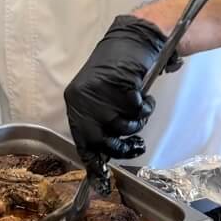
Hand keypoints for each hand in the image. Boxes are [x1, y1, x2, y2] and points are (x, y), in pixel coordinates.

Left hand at [64, 15, 173, 166]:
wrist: (134, 39)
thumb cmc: (118, 69)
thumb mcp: (100, 98)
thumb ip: (99, 121)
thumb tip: (101, 156)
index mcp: (74, 102)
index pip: (81, 140)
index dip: (93, 162)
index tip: (101, 182)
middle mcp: (82, 98)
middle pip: (103, 140)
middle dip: (124, 146)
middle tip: (137, 144)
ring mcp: (100, 91)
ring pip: (123, 126)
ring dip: (137, 121)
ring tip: (139, 106)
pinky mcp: (120, 84)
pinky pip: (137, 110)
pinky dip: (145, 106)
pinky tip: (143, 94)